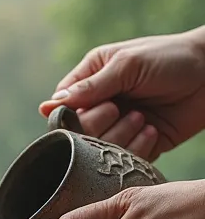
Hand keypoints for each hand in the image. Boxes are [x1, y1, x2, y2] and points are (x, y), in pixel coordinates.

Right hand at [39, 29, 204, 160]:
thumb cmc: (170, 58)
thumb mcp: (127, 65)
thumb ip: (89, 87)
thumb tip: (47, 106)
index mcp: (92, 77)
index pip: (63, 106)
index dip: (71, 114)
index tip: (93, 106)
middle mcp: (102, 104)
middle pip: (79, 132)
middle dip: (100, 123)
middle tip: (122, 108)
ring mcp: (120, 126)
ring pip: (100, 150)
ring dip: (121, 136)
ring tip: (142, 118)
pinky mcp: (139, 145)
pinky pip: (125, 159)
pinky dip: (137, 150)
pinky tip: (152, 130)